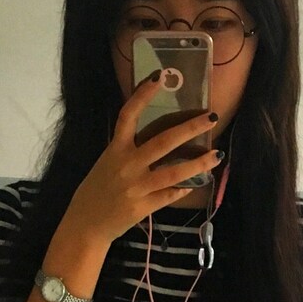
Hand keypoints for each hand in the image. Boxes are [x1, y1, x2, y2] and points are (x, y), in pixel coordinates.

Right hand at [64, 74, 221, 245]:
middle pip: (163, 141)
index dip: (142, 95)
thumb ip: (128, 150)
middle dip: (190, 128)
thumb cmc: (97, 190)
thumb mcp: (107, 163)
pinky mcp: (143, 207)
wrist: (85, 224)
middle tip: (212, 117)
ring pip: (174, 171)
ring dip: (199, 163)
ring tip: (217, 155)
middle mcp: (126, 165)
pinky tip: (195, 183)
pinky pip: (170, 194)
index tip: (159, 77)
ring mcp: (136, 187)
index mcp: (115, 149)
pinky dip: (184, 188)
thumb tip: (159, 140)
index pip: (128, 115)